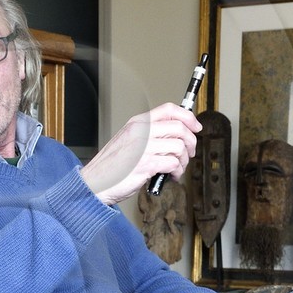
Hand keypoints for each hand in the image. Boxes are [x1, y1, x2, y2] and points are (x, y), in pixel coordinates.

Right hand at [80, 103, 202, 205]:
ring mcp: (143, 147)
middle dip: (191, 142)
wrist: (96, 183)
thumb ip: (149, 135)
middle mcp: (141, 132)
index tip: (196, 126)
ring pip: (179, 146)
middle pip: (179, 127)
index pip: (169, 109)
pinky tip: (171, 175)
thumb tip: (176, 135)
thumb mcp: (129, 141)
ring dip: (183, 160)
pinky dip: (177, 172)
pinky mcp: (146, 164)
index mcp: (137, 123)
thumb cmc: (112, 166)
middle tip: (189, 153)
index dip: (188, 116)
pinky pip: (173, 163)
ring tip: (177, 168)